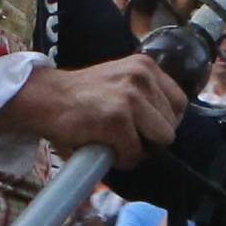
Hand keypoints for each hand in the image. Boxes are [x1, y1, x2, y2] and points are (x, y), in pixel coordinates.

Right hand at [0, 54, 186, 170]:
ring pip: (160, 141)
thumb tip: (171, 127)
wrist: (44, 99)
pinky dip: (122, 159)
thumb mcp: (121, 81)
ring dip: (139, 149)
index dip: (164, 122)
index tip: (145, 129)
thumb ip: (146, 95)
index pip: (180, 103)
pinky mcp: (118, 119)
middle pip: (172, 126)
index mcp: (146, 66)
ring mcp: (131, 97)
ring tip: (115, 141)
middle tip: (125, 137)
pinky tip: (104, 147)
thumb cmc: (82, 97)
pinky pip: (135, 154)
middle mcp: (142, 76)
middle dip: (151, 139)